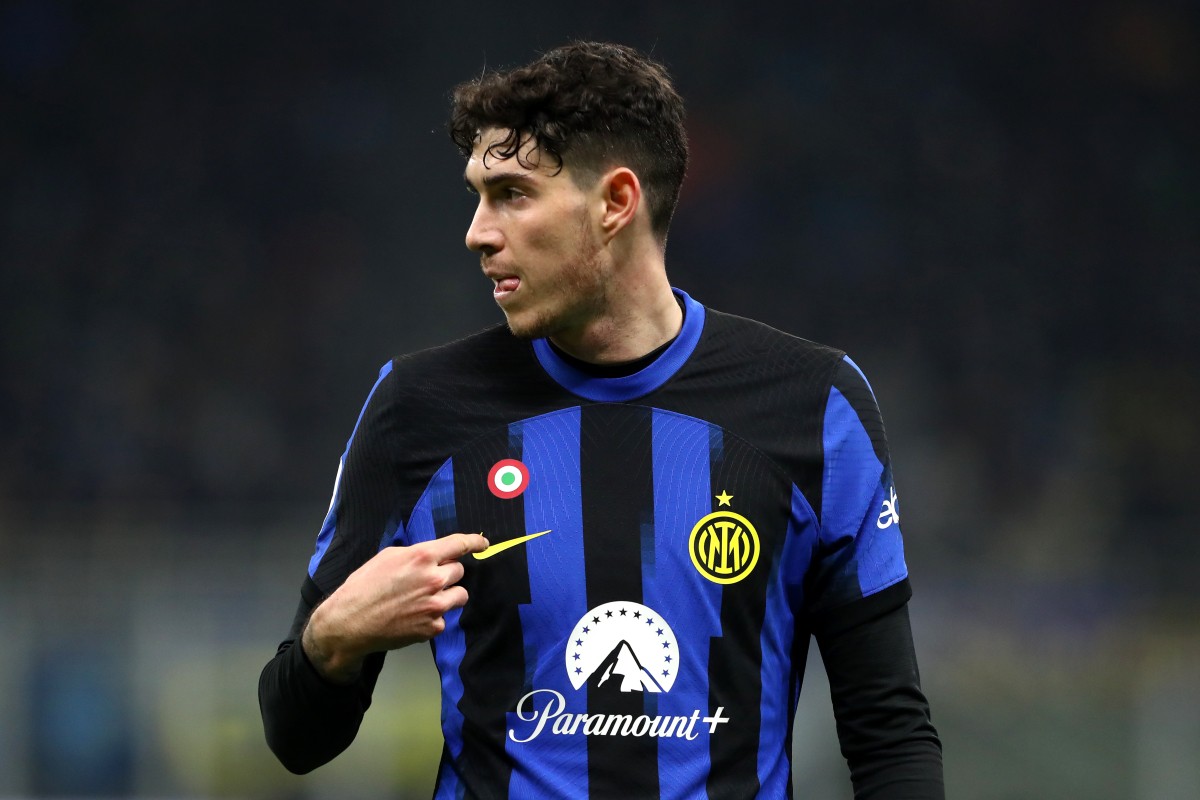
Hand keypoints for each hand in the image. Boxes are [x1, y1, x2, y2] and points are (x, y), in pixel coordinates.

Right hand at [302, 532, 488, 682]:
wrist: (350, 622)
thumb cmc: (364, 586)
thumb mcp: (388, 557)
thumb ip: (415, 554)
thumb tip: (432, 554)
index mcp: (422, 557)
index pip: (459, 544)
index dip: (475, 542)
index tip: (483, 543)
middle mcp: (434, 580)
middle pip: (460, 571)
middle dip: (447, 574)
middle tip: (427, 580)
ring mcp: (436, 605)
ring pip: (460, 595)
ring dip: (447, 595)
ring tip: (424, 599)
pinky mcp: (433, 627)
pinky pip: (444, 617)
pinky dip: (434, 617)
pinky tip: (414, 616)